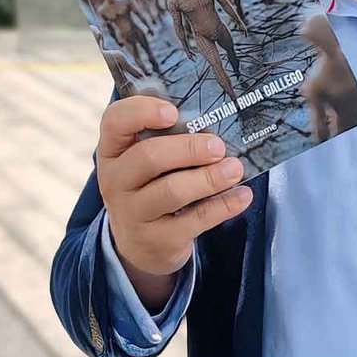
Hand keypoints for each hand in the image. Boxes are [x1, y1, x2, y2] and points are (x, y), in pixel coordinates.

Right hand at [97, 96, 251, 309]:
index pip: (115, 121)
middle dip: (188, 149)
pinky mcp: (157, 239)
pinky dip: (223, 206)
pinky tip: (242, 195)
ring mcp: (132, 213)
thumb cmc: (150, 184)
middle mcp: (115, 181)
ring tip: (235, 169)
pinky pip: (194, 220)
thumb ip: (167, 137)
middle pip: (149, 157)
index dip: (142, 112)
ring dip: (209, 178)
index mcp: (113, 150)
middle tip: (218, 146)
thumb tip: (215, 119)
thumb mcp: (144, 160)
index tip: (173, 112)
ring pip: (172, 191)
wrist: (140, 244)